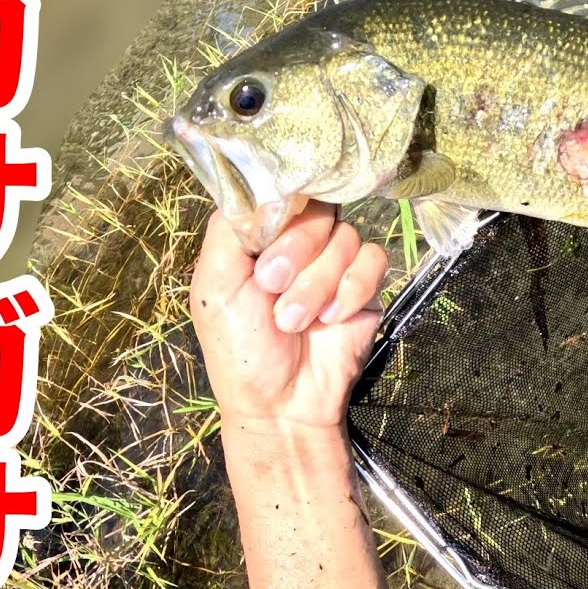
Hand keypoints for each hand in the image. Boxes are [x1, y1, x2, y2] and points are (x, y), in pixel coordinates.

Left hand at [190, 202, 387, 431]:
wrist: (284, 405)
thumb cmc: (240, 349)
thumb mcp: (214, 285)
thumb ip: (230, 227)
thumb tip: (259, 183)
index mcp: (260, 236)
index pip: (282, 189)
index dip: (280, 208)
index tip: (266, 242)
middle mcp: (299, 242)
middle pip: (317, 208)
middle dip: (295, 251)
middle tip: (272, 288)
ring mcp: (335, 263)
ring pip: (345, 236)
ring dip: (318, 283)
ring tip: (296, 321)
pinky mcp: (366, 286)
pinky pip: (373, 260)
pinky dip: (351, 289)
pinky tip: (332, 318)